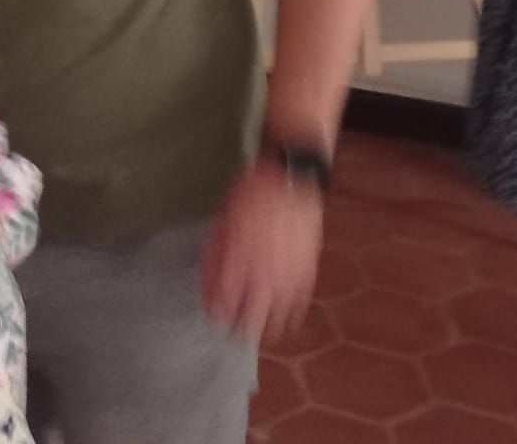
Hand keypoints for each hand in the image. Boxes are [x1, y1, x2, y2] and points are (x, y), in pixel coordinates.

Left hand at [202, 162, 323, 340]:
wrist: (291, 179)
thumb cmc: (253, 193)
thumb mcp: (226, 215)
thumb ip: (220, 244)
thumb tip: (210, 266)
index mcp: (241, 256)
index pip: (225, 294)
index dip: (217, 310)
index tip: (212, 317)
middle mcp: (264, 269)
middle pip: (252, 313)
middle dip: (241, 329)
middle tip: (234, 335)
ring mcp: (288, 271)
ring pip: (279, 313)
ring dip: (269, 328)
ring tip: (262, 336)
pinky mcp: (307, 268)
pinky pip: (300, 299)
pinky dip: (294, 313)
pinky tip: (288, 321)